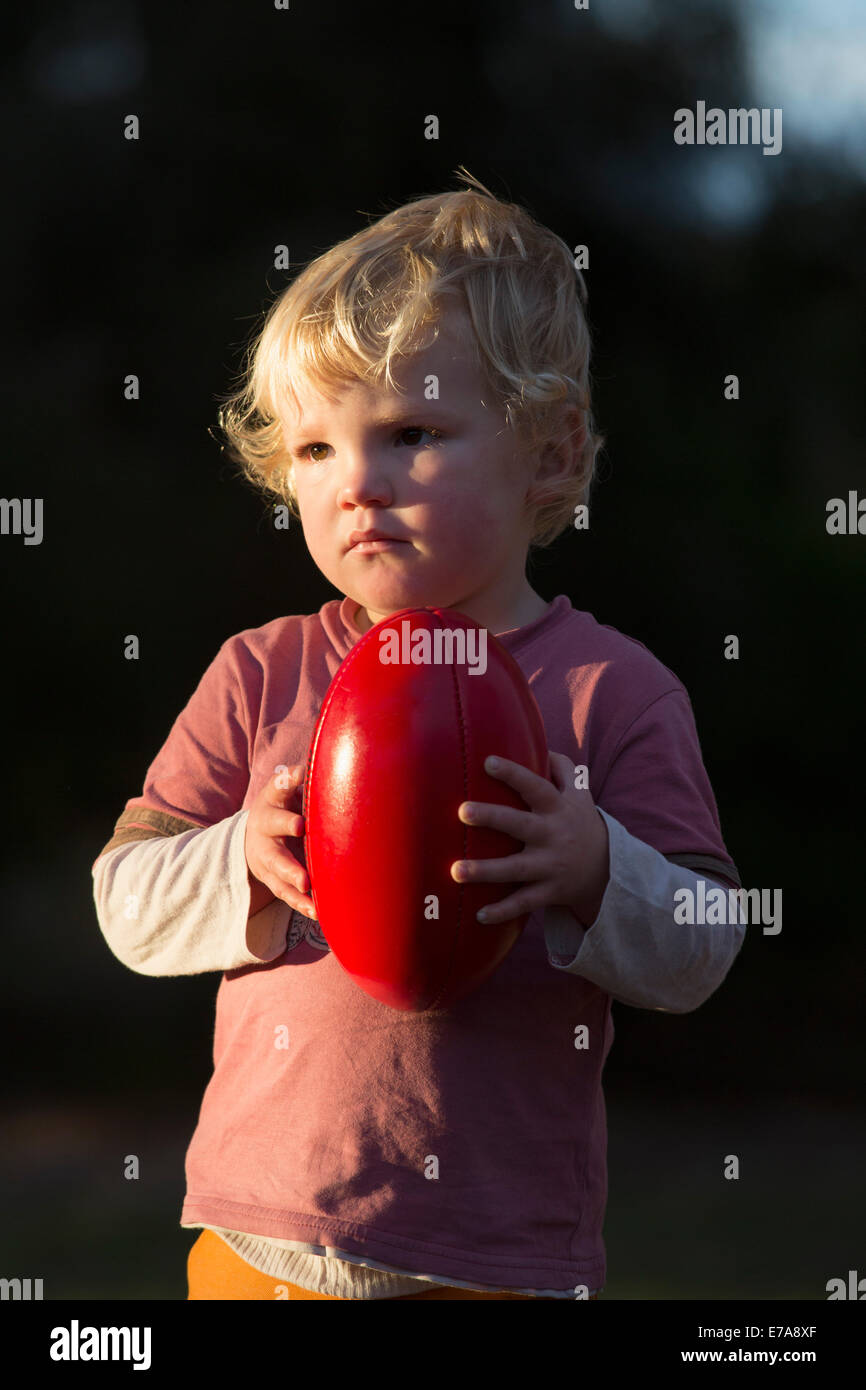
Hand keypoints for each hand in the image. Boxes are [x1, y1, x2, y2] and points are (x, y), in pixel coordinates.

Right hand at [244, 763, 316, 917]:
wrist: (255, 832)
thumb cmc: (280, 805)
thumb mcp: (281, 788)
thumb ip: (291, 779)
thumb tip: (304, 766)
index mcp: (269, 812)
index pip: (276, 815)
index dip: (286, 819)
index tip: (300, 823)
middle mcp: (265, 840)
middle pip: (275, 856)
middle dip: (289, 867)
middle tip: (304, 879)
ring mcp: (268, 863)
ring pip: (279, 880)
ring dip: (295, 891)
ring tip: (312, 902)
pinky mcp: (275, 880)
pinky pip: (287, 894)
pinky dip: (301, 904)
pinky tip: (317, 913)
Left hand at [450, 751, 609, 926]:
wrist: (609, 870)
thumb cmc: (581, 824)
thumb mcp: (580, 794)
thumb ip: (562, 768)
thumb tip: (541, 742)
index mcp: (557, 808)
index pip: (535, 786)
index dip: (513, 773)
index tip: (488, 762)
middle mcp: (553, 835)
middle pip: (521, 825)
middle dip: (492, 817)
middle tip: (462, 811)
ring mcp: (551, 866)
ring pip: (516, 869)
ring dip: (485, 871)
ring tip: (455, 871)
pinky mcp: (549, 892)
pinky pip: (524, 903)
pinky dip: (503, 911)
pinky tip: (478, 915)